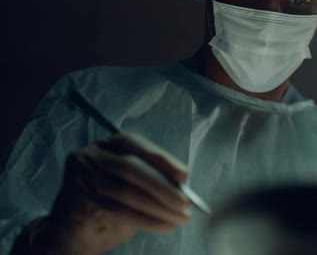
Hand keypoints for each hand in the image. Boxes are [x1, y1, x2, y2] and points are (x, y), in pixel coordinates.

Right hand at [29, 133, 191, 254]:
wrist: (72, 232)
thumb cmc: (108, 203)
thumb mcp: (131, 185)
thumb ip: (151, 178)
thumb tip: (183, 185)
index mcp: (106, 145)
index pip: (134, 143)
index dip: (160, 158)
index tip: (184, 174)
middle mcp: (89, 156)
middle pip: (130, 167)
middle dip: (162, 185)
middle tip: (186, 202)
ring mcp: (81, 178)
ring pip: (126, 192)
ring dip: (160, 207)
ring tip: (181, 218)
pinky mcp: (78, 203)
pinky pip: (119, 211)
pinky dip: (148, 220)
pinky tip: (165, 226)